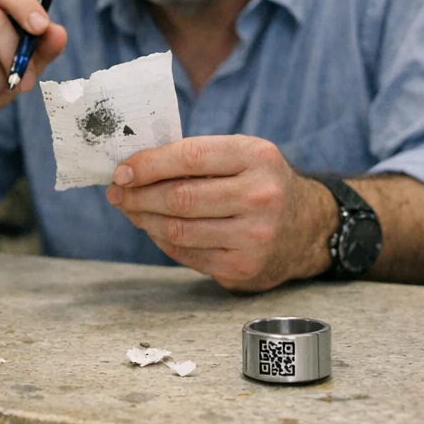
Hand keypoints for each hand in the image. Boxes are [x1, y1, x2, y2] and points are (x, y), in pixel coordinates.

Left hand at [104, 135, 333, 291]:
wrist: (307, 227)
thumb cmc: (257, 183)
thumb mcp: (238, 155)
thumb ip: (191, 156)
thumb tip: (130, 169)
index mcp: (256, 156)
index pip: (189, 156)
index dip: (147, 165)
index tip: (120, 171)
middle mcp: (260, 196)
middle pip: (179, 197)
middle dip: (137, 195)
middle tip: (117, 193)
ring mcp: (255, 236)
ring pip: (178, 229)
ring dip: (143, 219)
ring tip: (131, 210)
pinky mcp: (244, 267)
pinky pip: (186, 254)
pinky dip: (162, 240)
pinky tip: (155, 228)